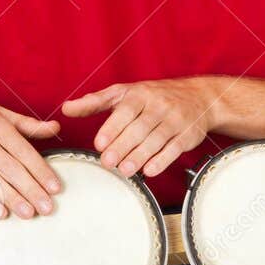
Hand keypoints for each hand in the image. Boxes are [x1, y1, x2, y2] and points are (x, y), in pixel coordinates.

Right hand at [0, 94, 62, 219]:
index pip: (24, 151)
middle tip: (47, 208)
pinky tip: (0, 213)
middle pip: (10, 169)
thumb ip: (26, 124)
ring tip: (29, 214)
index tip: (55, 188)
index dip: (41, 171)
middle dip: (31, 190)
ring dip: (12, 199)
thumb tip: (56, 128)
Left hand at [62, 78, 216, 177]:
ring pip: (156, 139)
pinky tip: (148, 171)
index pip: (125, 111)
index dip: (112, 128)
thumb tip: (66, 109)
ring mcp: (175, 120)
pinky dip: (162, 160)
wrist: (198, 97)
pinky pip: (174, 149)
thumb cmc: (153, 96)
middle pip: (139, 127)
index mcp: (140, 94)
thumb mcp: (123, 93)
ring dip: (139, 156)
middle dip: (123, 146)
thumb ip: (94, 102)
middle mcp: (158, 105)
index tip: (99, 144)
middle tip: (108, 163)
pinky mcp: (188, 135)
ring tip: (124, 170)